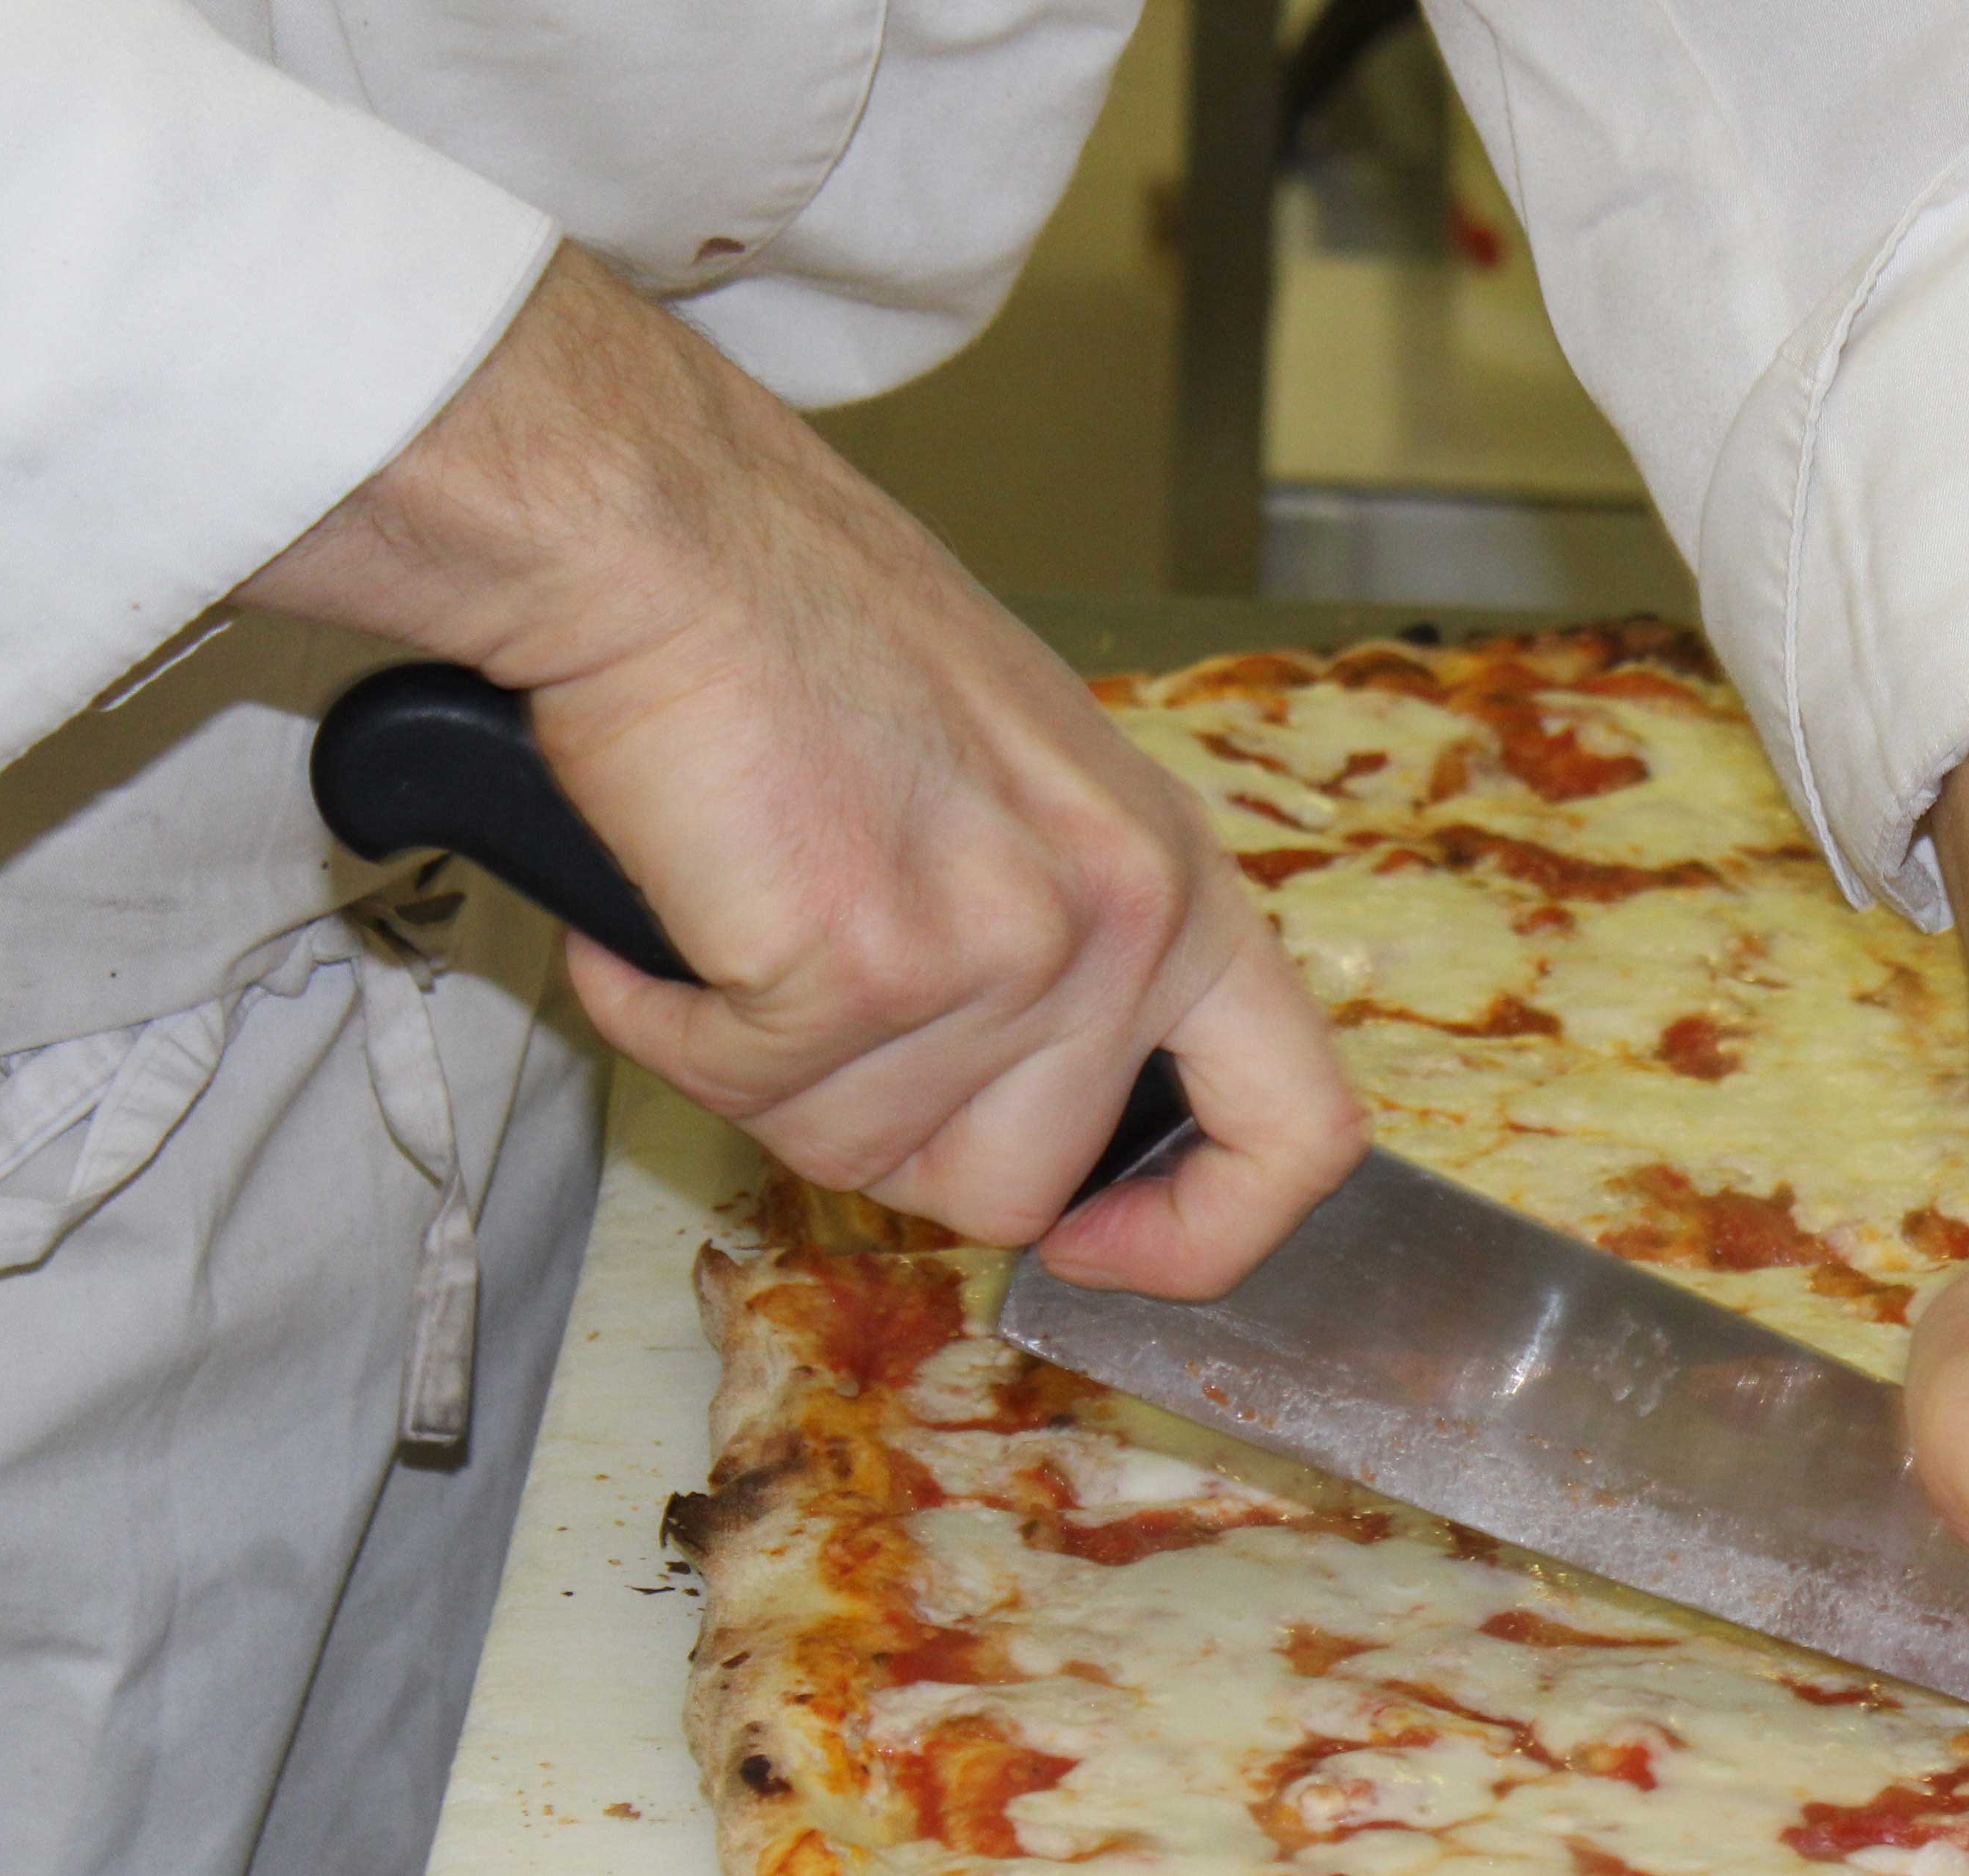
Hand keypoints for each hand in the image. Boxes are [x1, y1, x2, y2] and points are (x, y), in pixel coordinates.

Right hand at [240, 250, 1360, 1283]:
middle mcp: (1125, 922)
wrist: (670, 531)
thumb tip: (1051, 1133)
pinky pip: (744, 1092)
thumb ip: (1071, 959)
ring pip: (864, 1156)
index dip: (1209, 1238)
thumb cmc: (817, 642)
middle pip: (1018, 1187)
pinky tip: (672, 906)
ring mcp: (1006, 946)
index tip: (1101, 1250)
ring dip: (764, 1071)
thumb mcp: (1028, 800)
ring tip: (741, 915)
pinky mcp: (867, 964)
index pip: (1298, 1134)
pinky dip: (672, 1022)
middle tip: (814, 997)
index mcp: (1182, 888)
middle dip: (887, 1132)